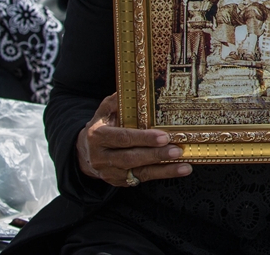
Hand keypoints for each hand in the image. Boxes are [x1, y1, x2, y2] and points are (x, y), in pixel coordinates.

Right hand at [76, 93, 190, 186]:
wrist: (84, 152)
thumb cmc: (102, 126)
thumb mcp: (104, 111)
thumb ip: (116, 101)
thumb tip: (133, 88)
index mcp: (98, 136)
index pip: (123, 138)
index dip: (143, 138)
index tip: (163, 136)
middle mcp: (102, 157)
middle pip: (131, 158)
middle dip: (156, 155)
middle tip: (177, 150)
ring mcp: (110, 172)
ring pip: (139, 172)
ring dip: (164, 170)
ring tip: (185, 166)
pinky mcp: (119, 181)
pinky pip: (142, 178)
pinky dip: (161, 174)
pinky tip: (178, 170)